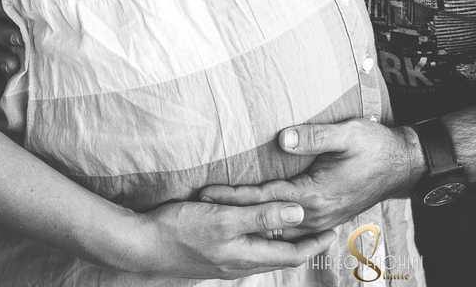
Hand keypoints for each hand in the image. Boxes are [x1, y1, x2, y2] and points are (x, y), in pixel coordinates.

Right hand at [115, 198, 335, 277]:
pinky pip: (248, 251)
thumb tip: (299, 211)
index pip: (292, 253)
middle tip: (324, 229)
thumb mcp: (225, 219)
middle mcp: (239, 264)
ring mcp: (225, 262)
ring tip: (299, 229)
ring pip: (265, 255)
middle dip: (305, 244)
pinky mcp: (213, 256)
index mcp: (246, 255)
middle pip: (281, 256)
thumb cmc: (181, 229)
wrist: (141, 246)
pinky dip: (263, 241)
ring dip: (285, 243)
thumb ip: (262, 216)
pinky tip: (259, 232)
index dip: (315, 242)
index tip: (335, 229)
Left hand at [198, 119, 424, 233]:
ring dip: (250, 222)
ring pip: (277, 228)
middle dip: (234, 213)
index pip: (265, 197)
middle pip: (265, 217)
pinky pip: (291, 228)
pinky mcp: (326, 217)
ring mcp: (322, 219)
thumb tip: (281, 138)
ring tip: (221, 216)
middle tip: (201, 208)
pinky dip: (269, 225)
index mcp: (315, 195)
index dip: (235, 195)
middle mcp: (316, 213)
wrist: (403, 165)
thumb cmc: (375, 145)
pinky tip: (257, 222)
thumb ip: (313, 137)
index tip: (207, 192)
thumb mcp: (347, 134)